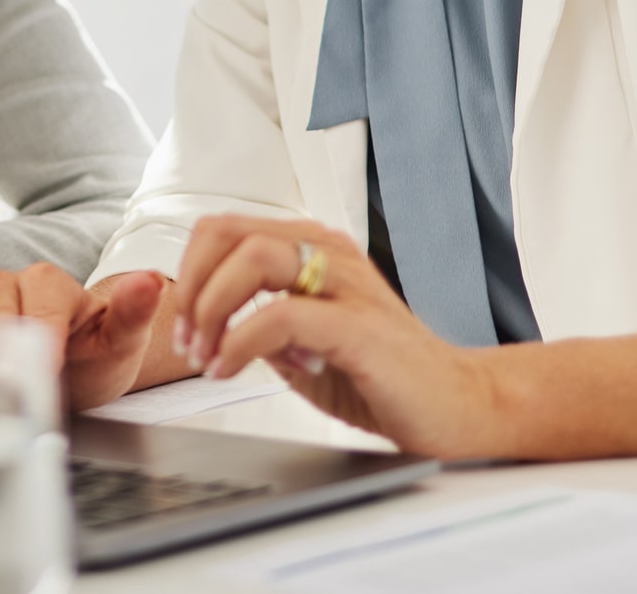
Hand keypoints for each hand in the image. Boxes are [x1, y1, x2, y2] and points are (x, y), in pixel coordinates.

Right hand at [0, 264, 166, 411]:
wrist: (81, 371)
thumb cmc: (101, 352)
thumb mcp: (124, 339)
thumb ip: (134, 312)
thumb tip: (150, 281)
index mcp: (50, 283)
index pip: (39, 308)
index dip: (42, 341)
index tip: (46, 372)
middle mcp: (12, 287)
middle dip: (3, 347)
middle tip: (12, 386)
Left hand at [171, 216, 504, 457]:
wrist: (453, 406)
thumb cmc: (379, 374)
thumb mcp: (301, 342)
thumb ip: (259, 321)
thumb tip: (206, 321)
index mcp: (312, 247)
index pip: (224, 229)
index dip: (190, 272)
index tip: (183, 325)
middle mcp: (328, 251)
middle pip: (228, 232)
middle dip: (191, 286)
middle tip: (187, 342)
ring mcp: (346, 283)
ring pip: (252, 258)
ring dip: (210, 310)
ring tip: (207, 356)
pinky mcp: (358, 325)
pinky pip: (280, 315)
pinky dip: (239, 344)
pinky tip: (231, 370)